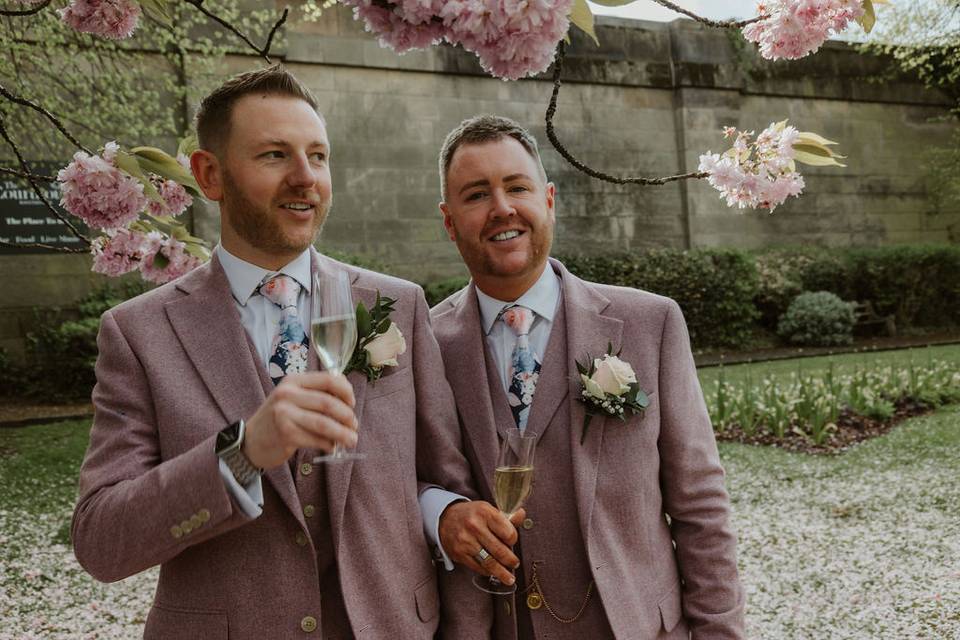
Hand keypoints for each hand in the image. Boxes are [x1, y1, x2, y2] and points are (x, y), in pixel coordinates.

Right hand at [243, 371, 357, 469]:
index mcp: (293, 381)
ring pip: (324, 424)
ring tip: (351, 440)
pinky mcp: (286, 434)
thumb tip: (348, 393)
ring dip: (343, 433)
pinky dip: (329, 444)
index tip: (352, 403)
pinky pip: (316, 439)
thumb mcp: (292, 398)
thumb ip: (316, 392)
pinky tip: (332, 447)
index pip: (328, 380)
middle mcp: (287, 394)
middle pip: (328, 403)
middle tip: (354, 426)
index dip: (346, 392)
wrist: (251, 441)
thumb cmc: (278, 418)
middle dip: (347, 416)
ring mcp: (284, 414)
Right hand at [439, 501, 525, 584]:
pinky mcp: (459, 553)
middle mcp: (475, 526)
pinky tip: (492, 572)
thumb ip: (506, 516)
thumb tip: (521, 515)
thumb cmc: (471, 515)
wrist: (444, 518)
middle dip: (510, 560)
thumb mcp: (488, 510)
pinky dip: (487, 571)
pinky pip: (478, 567)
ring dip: (501, 572)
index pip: (508, 533)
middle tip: (515, 563)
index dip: (513, 540)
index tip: (513, 542)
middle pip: (500, 550)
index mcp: (485, 513)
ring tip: (509, 578)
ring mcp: (466, 541)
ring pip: (489, 562)